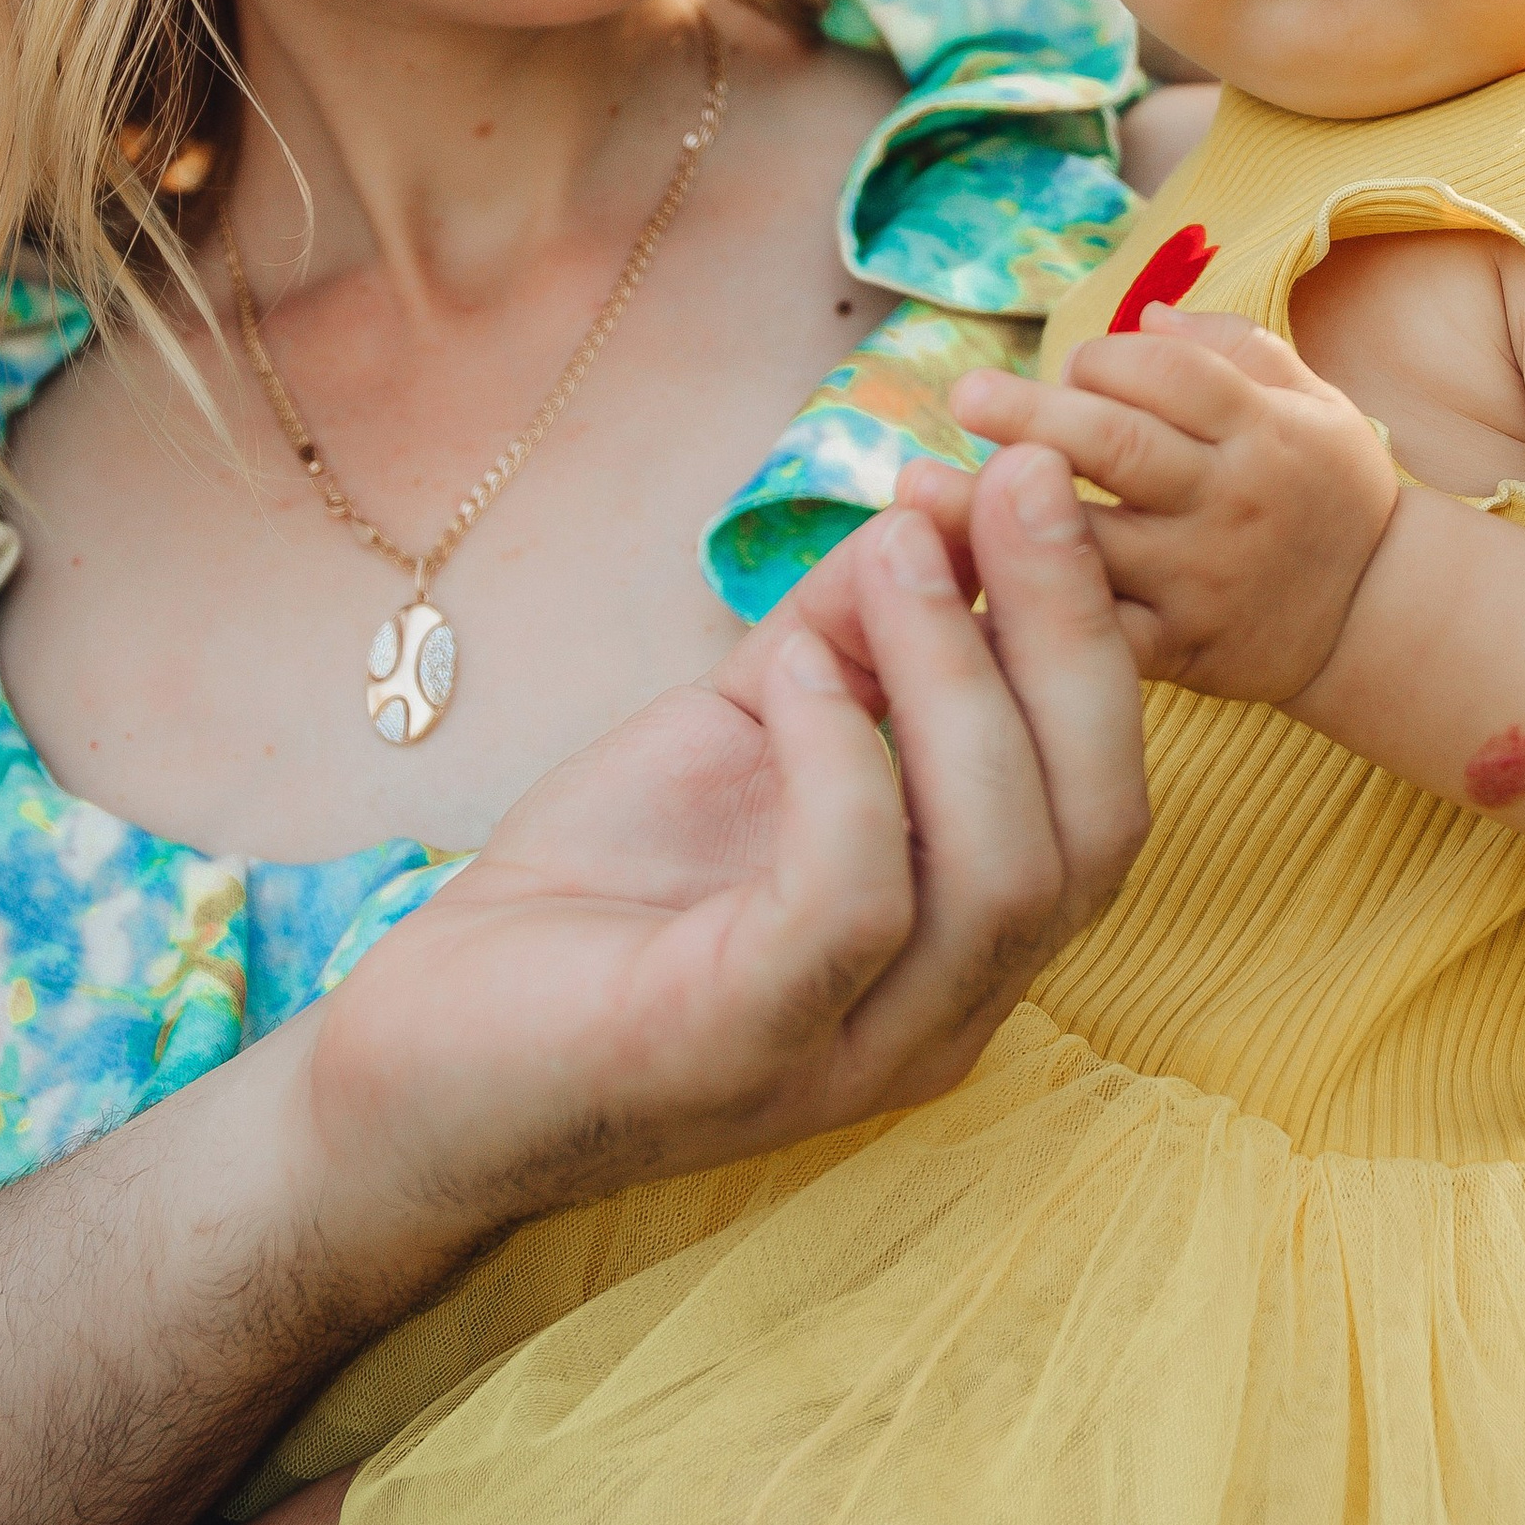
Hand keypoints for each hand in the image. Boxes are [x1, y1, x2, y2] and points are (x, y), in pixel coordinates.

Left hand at [307, 449, 1146, 1257]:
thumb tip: (944, 504)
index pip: (1103, 790)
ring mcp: (854, 1048)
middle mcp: (946, 1010)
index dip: (1085, 625)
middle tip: (1015, 480)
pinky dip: (844, 764)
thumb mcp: (745, 730)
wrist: (420, 1050)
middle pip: (1094, 829)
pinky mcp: (741, 1048)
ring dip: (961, 679)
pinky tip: (797, 669)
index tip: (1027, 474)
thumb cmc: (595, 895)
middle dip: (1067, 632)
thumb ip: (850, 637)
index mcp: (965, 936)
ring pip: (1002, 873)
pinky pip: (851, 903)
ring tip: (898, 549)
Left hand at [930, 307, 1401, 705]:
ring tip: (918, 491)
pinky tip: (954, 598)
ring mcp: (1197, 581)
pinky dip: (1018, 620)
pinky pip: (1086, 635)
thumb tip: (1142, 317)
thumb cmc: (1322, 487)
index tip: (1070, 368)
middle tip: (964, 396)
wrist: (1371, 615)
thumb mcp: (1309, 398)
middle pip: (1115, 446)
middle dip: (1030, 415)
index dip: (1105, 359)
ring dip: (990, 513)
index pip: (1168, 375)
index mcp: (1260, 429)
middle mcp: (1227, 502)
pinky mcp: (1174, 651)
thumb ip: (1229, 347)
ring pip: (1085, 542)